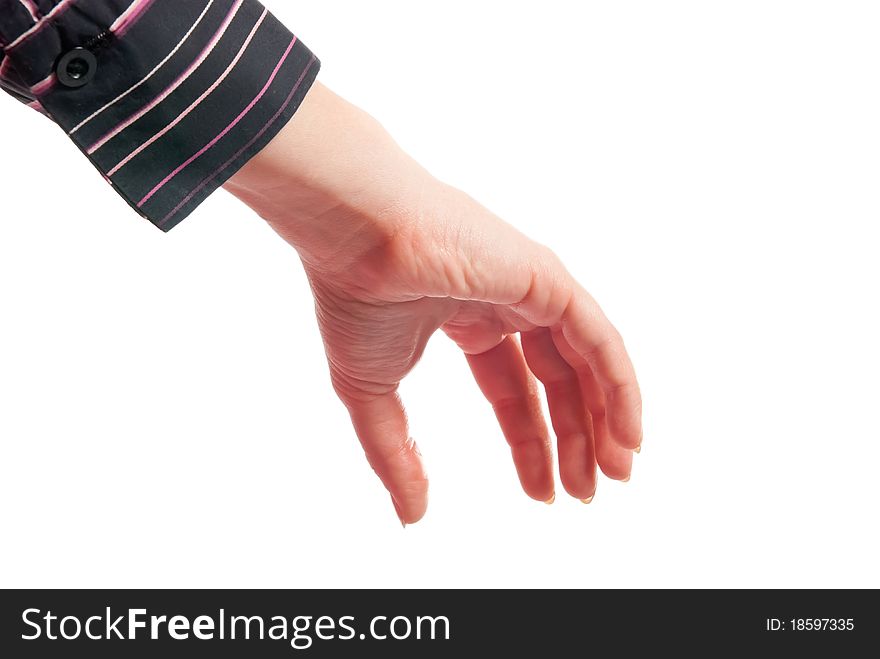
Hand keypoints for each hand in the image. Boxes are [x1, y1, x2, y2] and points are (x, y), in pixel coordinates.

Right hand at [225, 83, 641, 523]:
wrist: (356, 234)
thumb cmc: (355, 296)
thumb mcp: (372, 393)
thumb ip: (395, 454)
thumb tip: (412, 515)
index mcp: (467, 319)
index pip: (513, 390)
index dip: (529, 443)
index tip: (543, 492)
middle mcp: (507, 303)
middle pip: (556, 381)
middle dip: (573, 438)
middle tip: (586, 493)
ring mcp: (531, 288)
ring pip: (587, 360)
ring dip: (606, 416)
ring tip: (616, 472)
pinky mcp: (548, 278)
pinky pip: (599, 338)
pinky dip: (619, 383)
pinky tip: (627, 431)